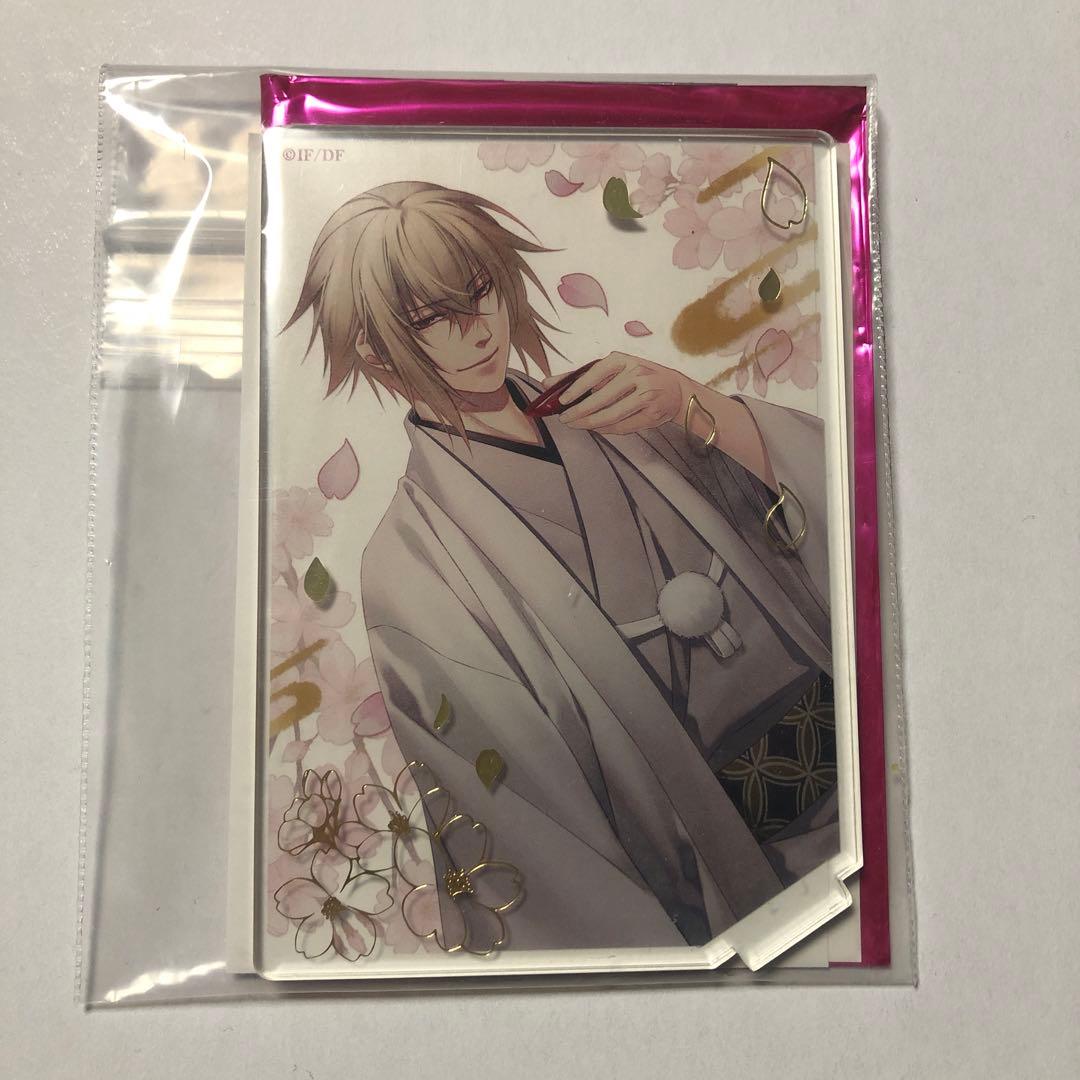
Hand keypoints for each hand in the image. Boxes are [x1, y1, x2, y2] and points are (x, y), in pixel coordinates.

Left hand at [549, 352, 688, 434]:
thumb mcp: (614, 369)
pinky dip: (607, 429)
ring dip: (590, 423)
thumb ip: (582, 375)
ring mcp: (646, 393)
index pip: (594, 373)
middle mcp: (636, 373)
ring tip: (576, 424)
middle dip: (579, 412)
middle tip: (565, 419)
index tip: (562, 401)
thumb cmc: (638, 377)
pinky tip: (596, 428)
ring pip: (611, 415)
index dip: (576, 389)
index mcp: (623, 359)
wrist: (676, 390)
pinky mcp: (653, 412)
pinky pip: (624, 425)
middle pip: (601, 398)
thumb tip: (548, 383)